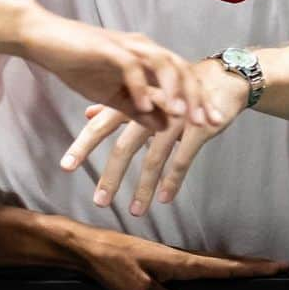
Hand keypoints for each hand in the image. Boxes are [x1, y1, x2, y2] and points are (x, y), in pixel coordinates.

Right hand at [21, 4, 217, 131]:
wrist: (45, 39)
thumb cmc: (77, 64)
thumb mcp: (112, 95)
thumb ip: (138, 109)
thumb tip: (165, 127)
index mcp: (146, 57)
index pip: (182, 76)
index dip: (200, 99)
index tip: (214, 123)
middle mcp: (142, 47)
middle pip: (180, 68)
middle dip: (196, 96)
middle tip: (208, 123)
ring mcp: (126, 46)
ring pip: (162, 63)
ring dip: (174, 90)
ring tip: (183, 116)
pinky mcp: (107, 48)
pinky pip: (130, 67)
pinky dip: (140, 86)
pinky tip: (144, 107)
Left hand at [61, 58, 248, 212]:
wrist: (222, 78)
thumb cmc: (178, 86)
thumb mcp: (147, 90)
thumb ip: (117, 102)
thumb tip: (87, 114)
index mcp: (135, 99)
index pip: (102, 124)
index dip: (83, 145)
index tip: (66, 166)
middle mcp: (152, 108)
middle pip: (125, 146)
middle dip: (111, 176)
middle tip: (99, 201)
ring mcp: (175, 118)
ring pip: (153, 159)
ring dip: (143, 188)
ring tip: (134, 212)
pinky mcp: (196, 128)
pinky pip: (181, 160)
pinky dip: (172, 182)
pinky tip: (164, 200)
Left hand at [62, 218, 287, 289]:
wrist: (86, 247)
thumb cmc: (110, 265)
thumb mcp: (137, 289)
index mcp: (177, 261)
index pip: (221, 266)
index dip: (249, 267)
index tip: (276, 264)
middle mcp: (177, 256)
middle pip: (221, 261)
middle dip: (249, 264)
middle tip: (276, 265)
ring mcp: (169, 258)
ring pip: (209, 262)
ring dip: (233, 264)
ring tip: (253, 269)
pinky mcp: (158, 261)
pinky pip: (195, 265)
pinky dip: (213, 267)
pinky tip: (213, 272)